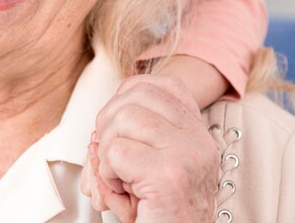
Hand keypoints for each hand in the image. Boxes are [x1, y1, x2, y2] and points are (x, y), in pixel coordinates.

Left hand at [81, 75, 219, 222]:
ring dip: (107, 150)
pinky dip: (108, 172)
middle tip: (114, 157)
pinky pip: (116, 151)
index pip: (161, 85)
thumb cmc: (160, 215)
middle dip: (109, 123)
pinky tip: (123, 190)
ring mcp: (187, 154)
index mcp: (197, 134)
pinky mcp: (169, 176)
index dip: (129, 95)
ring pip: (122, 118)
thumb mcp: (146, 169)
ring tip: (120, 176)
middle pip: (136, 95)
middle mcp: (198, 140)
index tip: (120, 125)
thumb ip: (125, 140)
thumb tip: (96, 132)